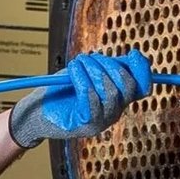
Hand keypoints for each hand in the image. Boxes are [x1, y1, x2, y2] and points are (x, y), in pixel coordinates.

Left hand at [9, 50, 152, 147]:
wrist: (37, 112)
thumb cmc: (61, 91)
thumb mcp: (87, 75)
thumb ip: (107, 67)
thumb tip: (128, 58)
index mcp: (117, 100)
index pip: (142, 88)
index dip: (142, 70)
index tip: (133, 54)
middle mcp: (113, 112)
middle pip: (128, 87)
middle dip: (111, 66)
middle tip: (90, 58)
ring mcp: (101, 121)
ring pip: (110, 92)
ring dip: (93, 70)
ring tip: (77, 63)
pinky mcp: (86, 124)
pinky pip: (91, 100)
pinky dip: (83, 80)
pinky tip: (73, 72)